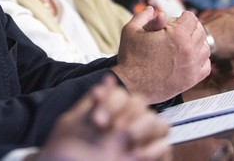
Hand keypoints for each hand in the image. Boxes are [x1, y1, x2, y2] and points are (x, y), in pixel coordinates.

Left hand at [37, 74, 170, 160]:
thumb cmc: (68, 153)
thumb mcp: (73, 127)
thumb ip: (90, 104)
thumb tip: (108, 79)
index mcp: (109, 112)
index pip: (120, 96)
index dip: (111, 103)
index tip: (97, 120)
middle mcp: (127, 123)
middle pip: (140, 104)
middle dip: (127, 113)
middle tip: (112, 128)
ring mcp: (141, 140)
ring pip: (158, 122)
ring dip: (142, 127)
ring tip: (125, 136)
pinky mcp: (152, 157)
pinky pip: (165, 147)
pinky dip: (154, 149)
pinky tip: (134, 153)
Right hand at [112, 8, 210, 103]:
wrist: (131, 85)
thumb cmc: (130, 57)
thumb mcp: (131, 30)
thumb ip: (143, 16)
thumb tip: (152, 9)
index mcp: (177, 35)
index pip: (191, 18)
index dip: (184, 16)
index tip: (178, 19)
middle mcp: (189, 49)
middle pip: (200, 31)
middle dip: (191, 28)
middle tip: (180, 30)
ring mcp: (192, 66)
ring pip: (205, 48)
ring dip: (197, 43)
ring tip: (184, 43)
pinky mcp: (191, 80)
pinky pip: (206, 66)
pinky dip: (201, 60)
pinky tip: (189, 58)